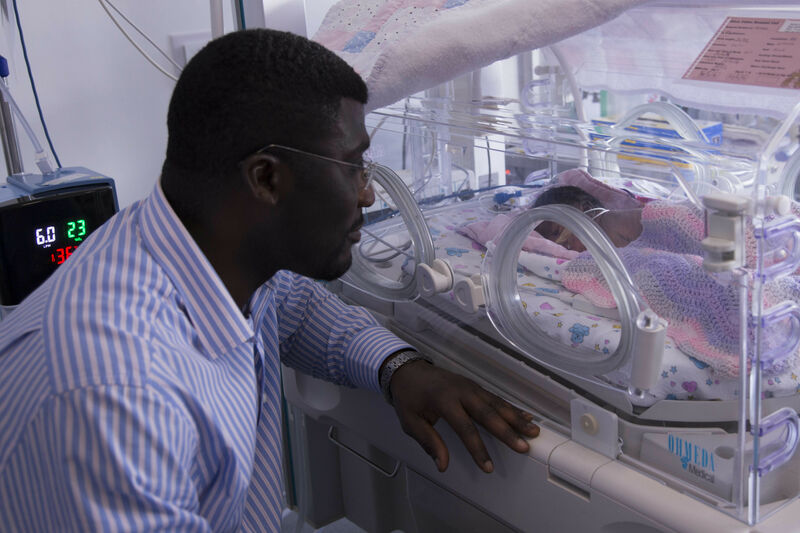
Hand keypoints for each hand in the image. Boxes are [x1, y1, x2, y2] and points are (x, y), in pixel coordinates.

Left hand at [388, 360, 539, 472]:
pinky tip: (526, 416)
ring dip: (516, 418)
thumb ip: (428, 442)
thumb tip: (442, 465)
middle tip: (524, 447)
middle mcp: (462, 392)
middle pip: (488, 414)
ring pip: (497, 404)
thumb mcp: (410, 421)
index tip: (487, 466)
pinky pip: (496, 398)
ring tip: (533, 432)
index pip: (465, 428)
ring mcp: (471, 387)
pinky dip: (512, 407)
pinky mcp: (475, 386)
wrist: (408, 370)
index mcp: (444, 401)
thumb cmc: (409, 397)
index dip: (478, 449)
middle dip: (507, 432)